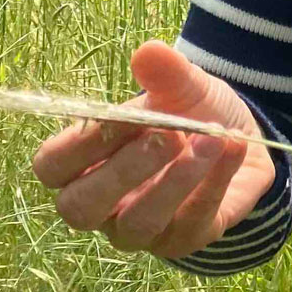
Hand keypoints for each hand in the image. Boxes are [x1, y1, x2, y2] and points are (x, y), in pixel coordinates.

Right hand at [31, 40, 274, 260]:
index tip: (123, 114)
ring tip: (212, 140)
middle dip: (123, 171)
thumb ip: (163, 73)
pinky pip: (191, 223)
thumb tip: (149, 51)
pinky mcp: (184, 240)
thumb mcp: (180, 87)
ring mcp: (140, 230)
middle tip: (168, 135)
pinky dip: (214, 184)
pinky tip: (234, 148)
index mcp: (82, 167)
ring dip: (175, 182)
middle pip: (81, 208)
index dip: (80, 144)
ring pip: (138, 225)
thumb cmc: (187, 114)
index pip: (52, 167)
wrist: (238, 140)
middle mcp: (102, 207)